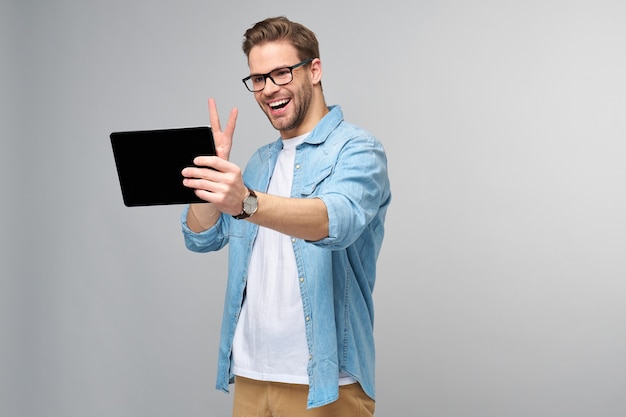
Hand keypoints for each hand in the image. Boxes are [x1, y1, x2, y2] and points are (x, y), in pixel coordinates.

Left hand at [181, 98, 247, 214]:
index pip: (215, 161)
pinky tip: (195, 189)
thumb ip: (223, 162)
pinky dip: (198, 191)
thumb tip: (217, 149)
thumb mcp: (232, 172)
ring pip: (203, 184)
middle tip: (185, 171)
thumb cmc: (235, 185)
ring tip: (186, 181)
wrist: (243, 202)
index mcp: (233, 170)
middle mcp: (230, 179)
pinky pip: (204, 194)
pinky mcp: (220, 200)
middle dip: (193, 172)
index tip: (195, 161)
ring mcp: (225, 190)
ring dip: (192, 182)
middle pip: (206, 173)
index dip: (203, 160)